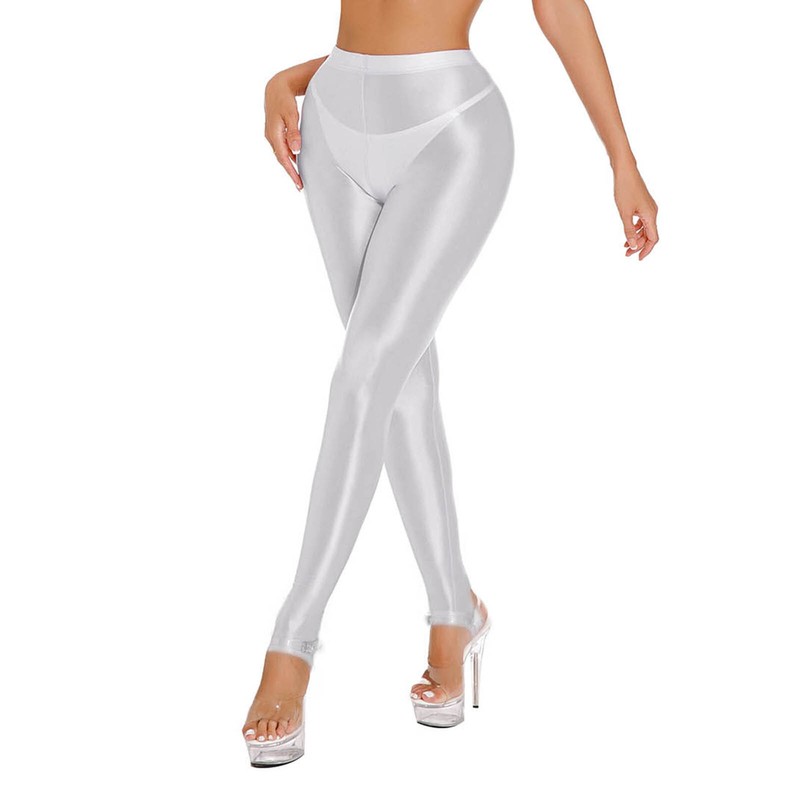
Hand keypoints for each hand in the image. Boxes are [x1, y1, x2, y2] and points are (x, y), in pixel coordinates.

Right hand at [264, 75, 303, 190]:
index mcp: (274, 134)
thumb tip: (296, 150)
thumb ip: (294, 133)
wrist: (275, 88)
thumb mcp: (291, 115)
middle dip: (291, 173)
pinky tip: (295, 161)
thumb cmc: (284, 99)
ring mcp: (272, 135)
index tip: (298, 183)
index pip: (283, 159)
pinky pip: (282, 148)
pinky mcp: (275, 133)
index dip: (291, 172)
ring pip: (281, 154)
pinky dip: (288, 157)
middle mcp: (271, 137)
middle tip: (300, 185)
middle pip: (282, 159)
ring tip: (298, 177)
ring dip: (289, 166)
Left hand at [613, 164, 658, 259]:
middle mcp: (653, 212)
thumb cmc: (625, 190)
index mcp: (651, 216)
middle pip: (649, 235)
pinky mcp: (644, 204)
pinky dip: (636, 229)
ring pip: (646, 229)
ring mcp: (649, 208)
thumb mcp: (624, 213)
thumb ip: (628, 231)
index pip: (653, 239)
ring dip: (637, 238)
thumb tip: (633, 247)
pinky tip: (628, 234)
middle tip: (626, 254)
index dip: (646, 250)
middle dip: (639, 246)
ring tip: (625, 246)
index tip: (638, 258)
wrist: (625, 171)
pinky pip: (643, 221)